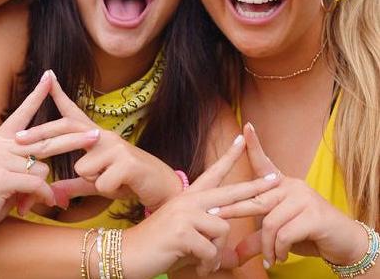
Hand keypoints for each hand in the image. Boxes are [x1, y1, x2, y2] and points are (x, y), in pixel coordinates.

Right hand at [0, 70, 99, 250]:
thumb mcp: (3, 180)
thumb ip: (23, 171)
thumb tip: (45, 176)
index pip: (22, 113)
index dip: (37, 95)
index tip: (50, 76)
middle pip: (45, 138)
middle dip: (74, 139)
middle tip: (96, 136)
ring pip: (42, 167)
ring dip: (41, 189)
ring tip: (25, 202)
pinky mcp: (0, 177)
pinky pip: (37, 183)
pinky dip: (42, 196)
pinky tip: (33, 206)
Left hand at [16, 72, 182, 210]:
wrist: (161, 186)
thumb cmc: (126, 181)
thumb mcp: (97, 182)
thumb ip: (75, 183)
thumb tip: (53, 191)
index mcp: (95, 137)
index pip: (74, 114)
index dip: (59, 95)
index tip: (46, 77)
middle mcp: (104, 135)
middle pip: (67, 130)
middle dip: (42, 136)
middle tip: (18, 141)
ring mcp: (116, 146)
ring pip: (82, 166)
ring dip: (92, 180)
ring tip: (111, 180)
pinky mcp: (126, 162)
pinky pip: (99, 182)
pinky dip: (106, 190)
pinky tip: (122, 186)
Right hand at [122, 135, 280, 277]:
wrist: (129, 254)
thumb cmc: (159, 248)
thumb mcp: (188, 241)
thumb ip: (208, 242)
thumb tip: (231, 258)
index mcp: (189, 198)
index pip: (213, 173)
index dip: (229, 157)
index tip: (242, 140)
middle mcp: (189, 200)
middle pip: (231, 192)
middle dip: (257, 189)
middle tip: (277, 180)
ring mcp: (185, 213)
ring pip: (223, 229)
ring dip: (216, 253)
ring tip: (202, 263)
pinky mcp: (183, 230)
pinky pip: (212, 251)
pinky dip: (208, 265)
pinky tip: (196, 267)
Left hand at [217, 124, 368, 267]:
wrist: (344, 242)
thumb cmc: (307, 233)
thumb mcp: (278, 233)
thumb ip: (257, 238)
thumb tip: (234, 255)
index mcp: (281, 184)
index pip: (264, 163)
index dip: (254, 145)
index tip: (246, 126)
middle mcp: (291, 186)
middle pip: (256, 199)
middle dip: (233, 210)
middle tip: (215, 218)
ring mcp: (304, 198)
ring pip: (270, 221)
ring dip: (266, 245)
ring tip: (268, 258)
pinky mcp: (314, 216)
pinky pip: (285, 234)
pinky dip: (279, 250)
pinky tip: (280, 257)